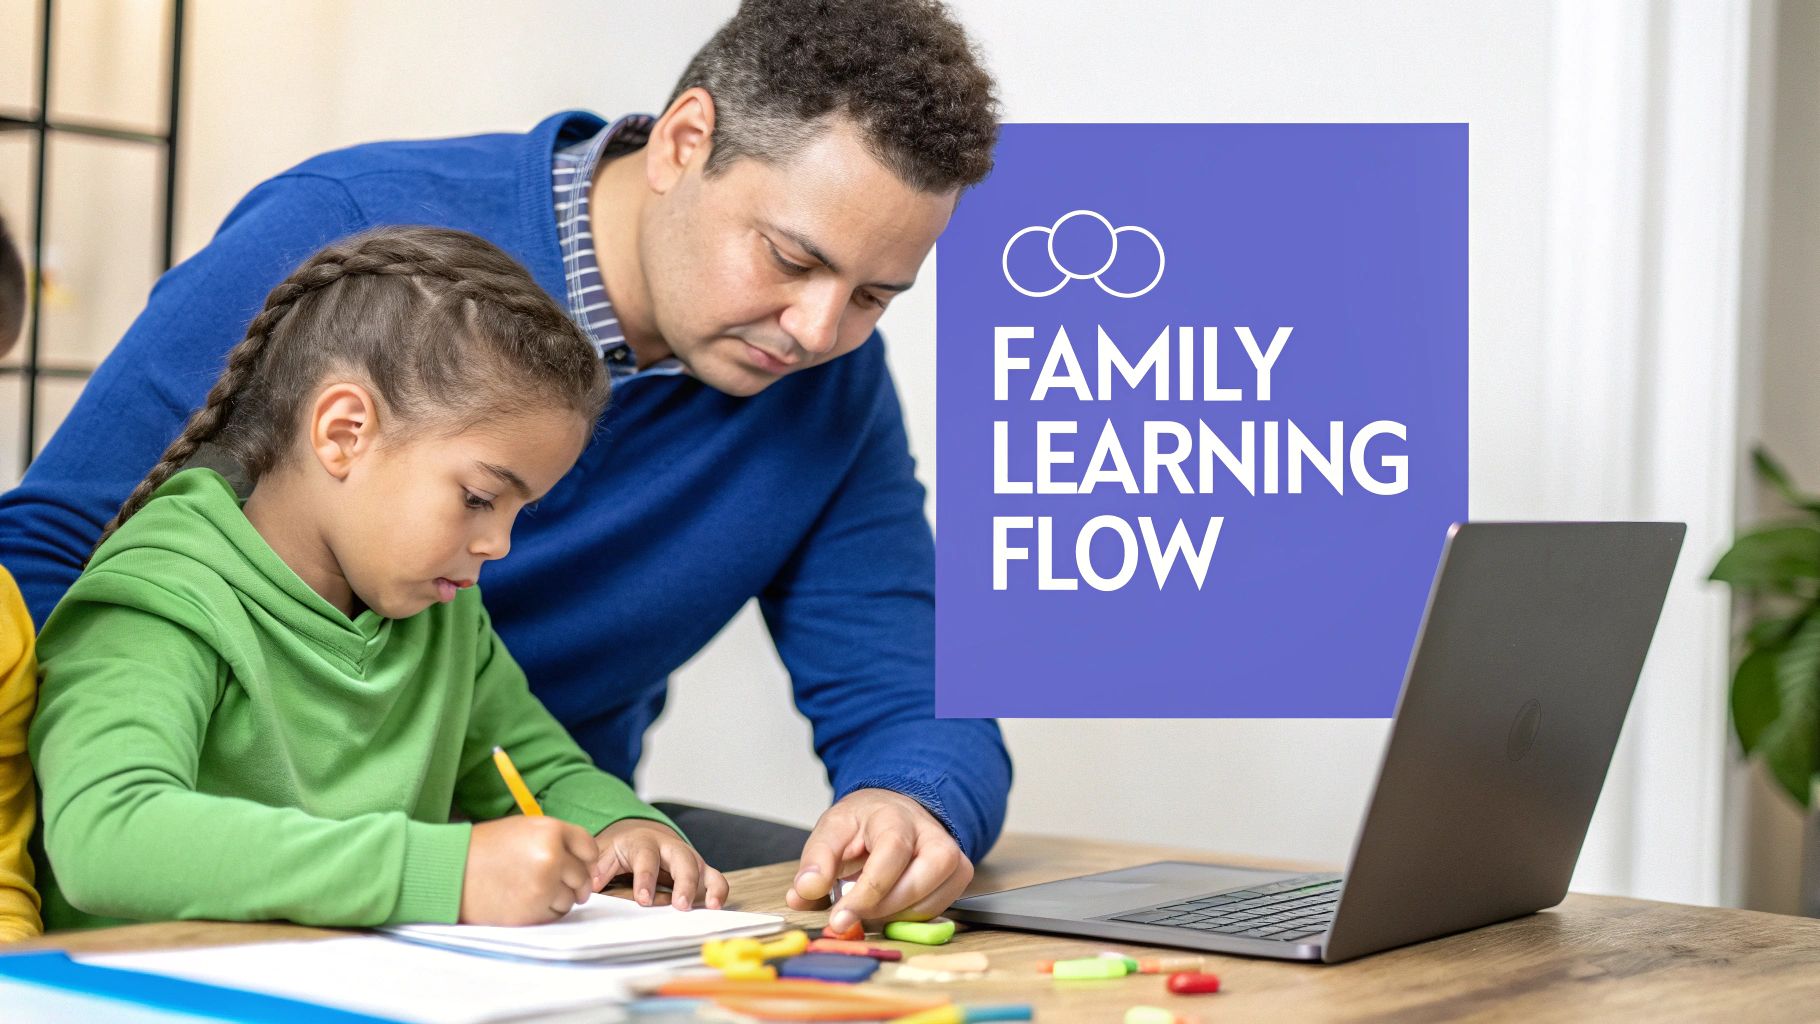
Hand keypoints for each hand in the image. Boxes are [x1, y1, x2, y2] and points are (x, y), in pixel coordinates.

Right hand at [460, 816, 602, 924]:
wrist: (447, 871)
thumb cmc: (481, 849)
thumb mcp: (521, 829)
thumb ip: (552, 840)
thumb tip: (580, 860)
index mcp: (550, 830)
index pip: (588, 847)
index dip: (585, 859)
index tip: (581, 866)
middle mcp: (552, 857)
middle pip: (581, 876)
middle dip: (574, 883)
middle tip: (560, 886)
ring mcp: (543, 886)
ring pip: (569, 899)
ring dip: (557, 899)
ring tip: (532, 892)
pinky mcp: (532, 912)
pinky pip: (553, 916)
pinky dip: (544, 912)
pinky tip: (524, 903)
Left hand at [594, 818, 729, 910]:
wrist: (638, 836)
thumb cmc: (621, 850)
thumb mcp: (605, 853)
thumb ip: (599, 868)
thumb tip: (592, 884)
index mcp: (643, 842)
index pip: (646, 857)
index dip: (646, 878)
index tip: (643, 899)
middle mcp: (670, 847)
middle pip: (682, 859)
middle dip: (683, 882)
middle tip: (680, 905)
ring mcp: (687, 858)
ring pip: (701, 867)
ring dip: (707, 886)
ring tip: (710, 907)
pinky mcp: (699, 870)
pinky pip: (714, 878)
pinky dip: (718, 890)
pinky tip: (716, 906)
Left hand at [786, 788, 972, 932]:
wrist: (896, 812)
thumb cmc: (864, 824)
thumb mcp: (832, 830)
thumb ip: (816, 860)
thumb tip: (803, 893)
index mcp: (896, 817)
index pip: (891, 854)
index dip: (865, 893)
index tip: (838, 919)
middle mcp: (933, 835)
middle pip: (916, 883)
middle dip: (878, 910)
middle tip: (847, 920)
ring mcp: (953, 857)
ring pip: (926, 904)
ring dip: (890, 916)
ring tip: (865, 906)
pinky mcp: (960, 876)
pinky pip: (933, 912)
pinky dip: (905, 918)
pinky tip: (886, 907)